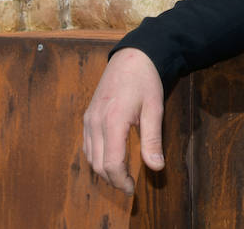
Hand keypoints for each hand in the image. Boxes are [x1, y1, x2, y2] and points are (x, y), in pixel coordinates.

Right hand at [82, 47, 164, 193]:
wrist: (132, 55)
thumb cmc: (146, 80)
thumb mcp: (154, 108)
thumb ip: (153, 139)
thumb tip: (156, 167)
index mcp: (113, 121)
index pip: (111, 164)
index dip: (121, 181)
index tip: (132, 188)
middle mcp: (95, 122)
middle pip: (98, 164)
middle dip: (112, 179)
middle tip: (128, 185)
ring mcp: (89, 118)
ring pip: (90, 156)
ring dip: (103, 170)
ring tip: (121, 174)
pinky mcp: (88, 115)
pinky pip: (87, 144)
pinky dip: (96, 157)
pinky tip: (110, 157)